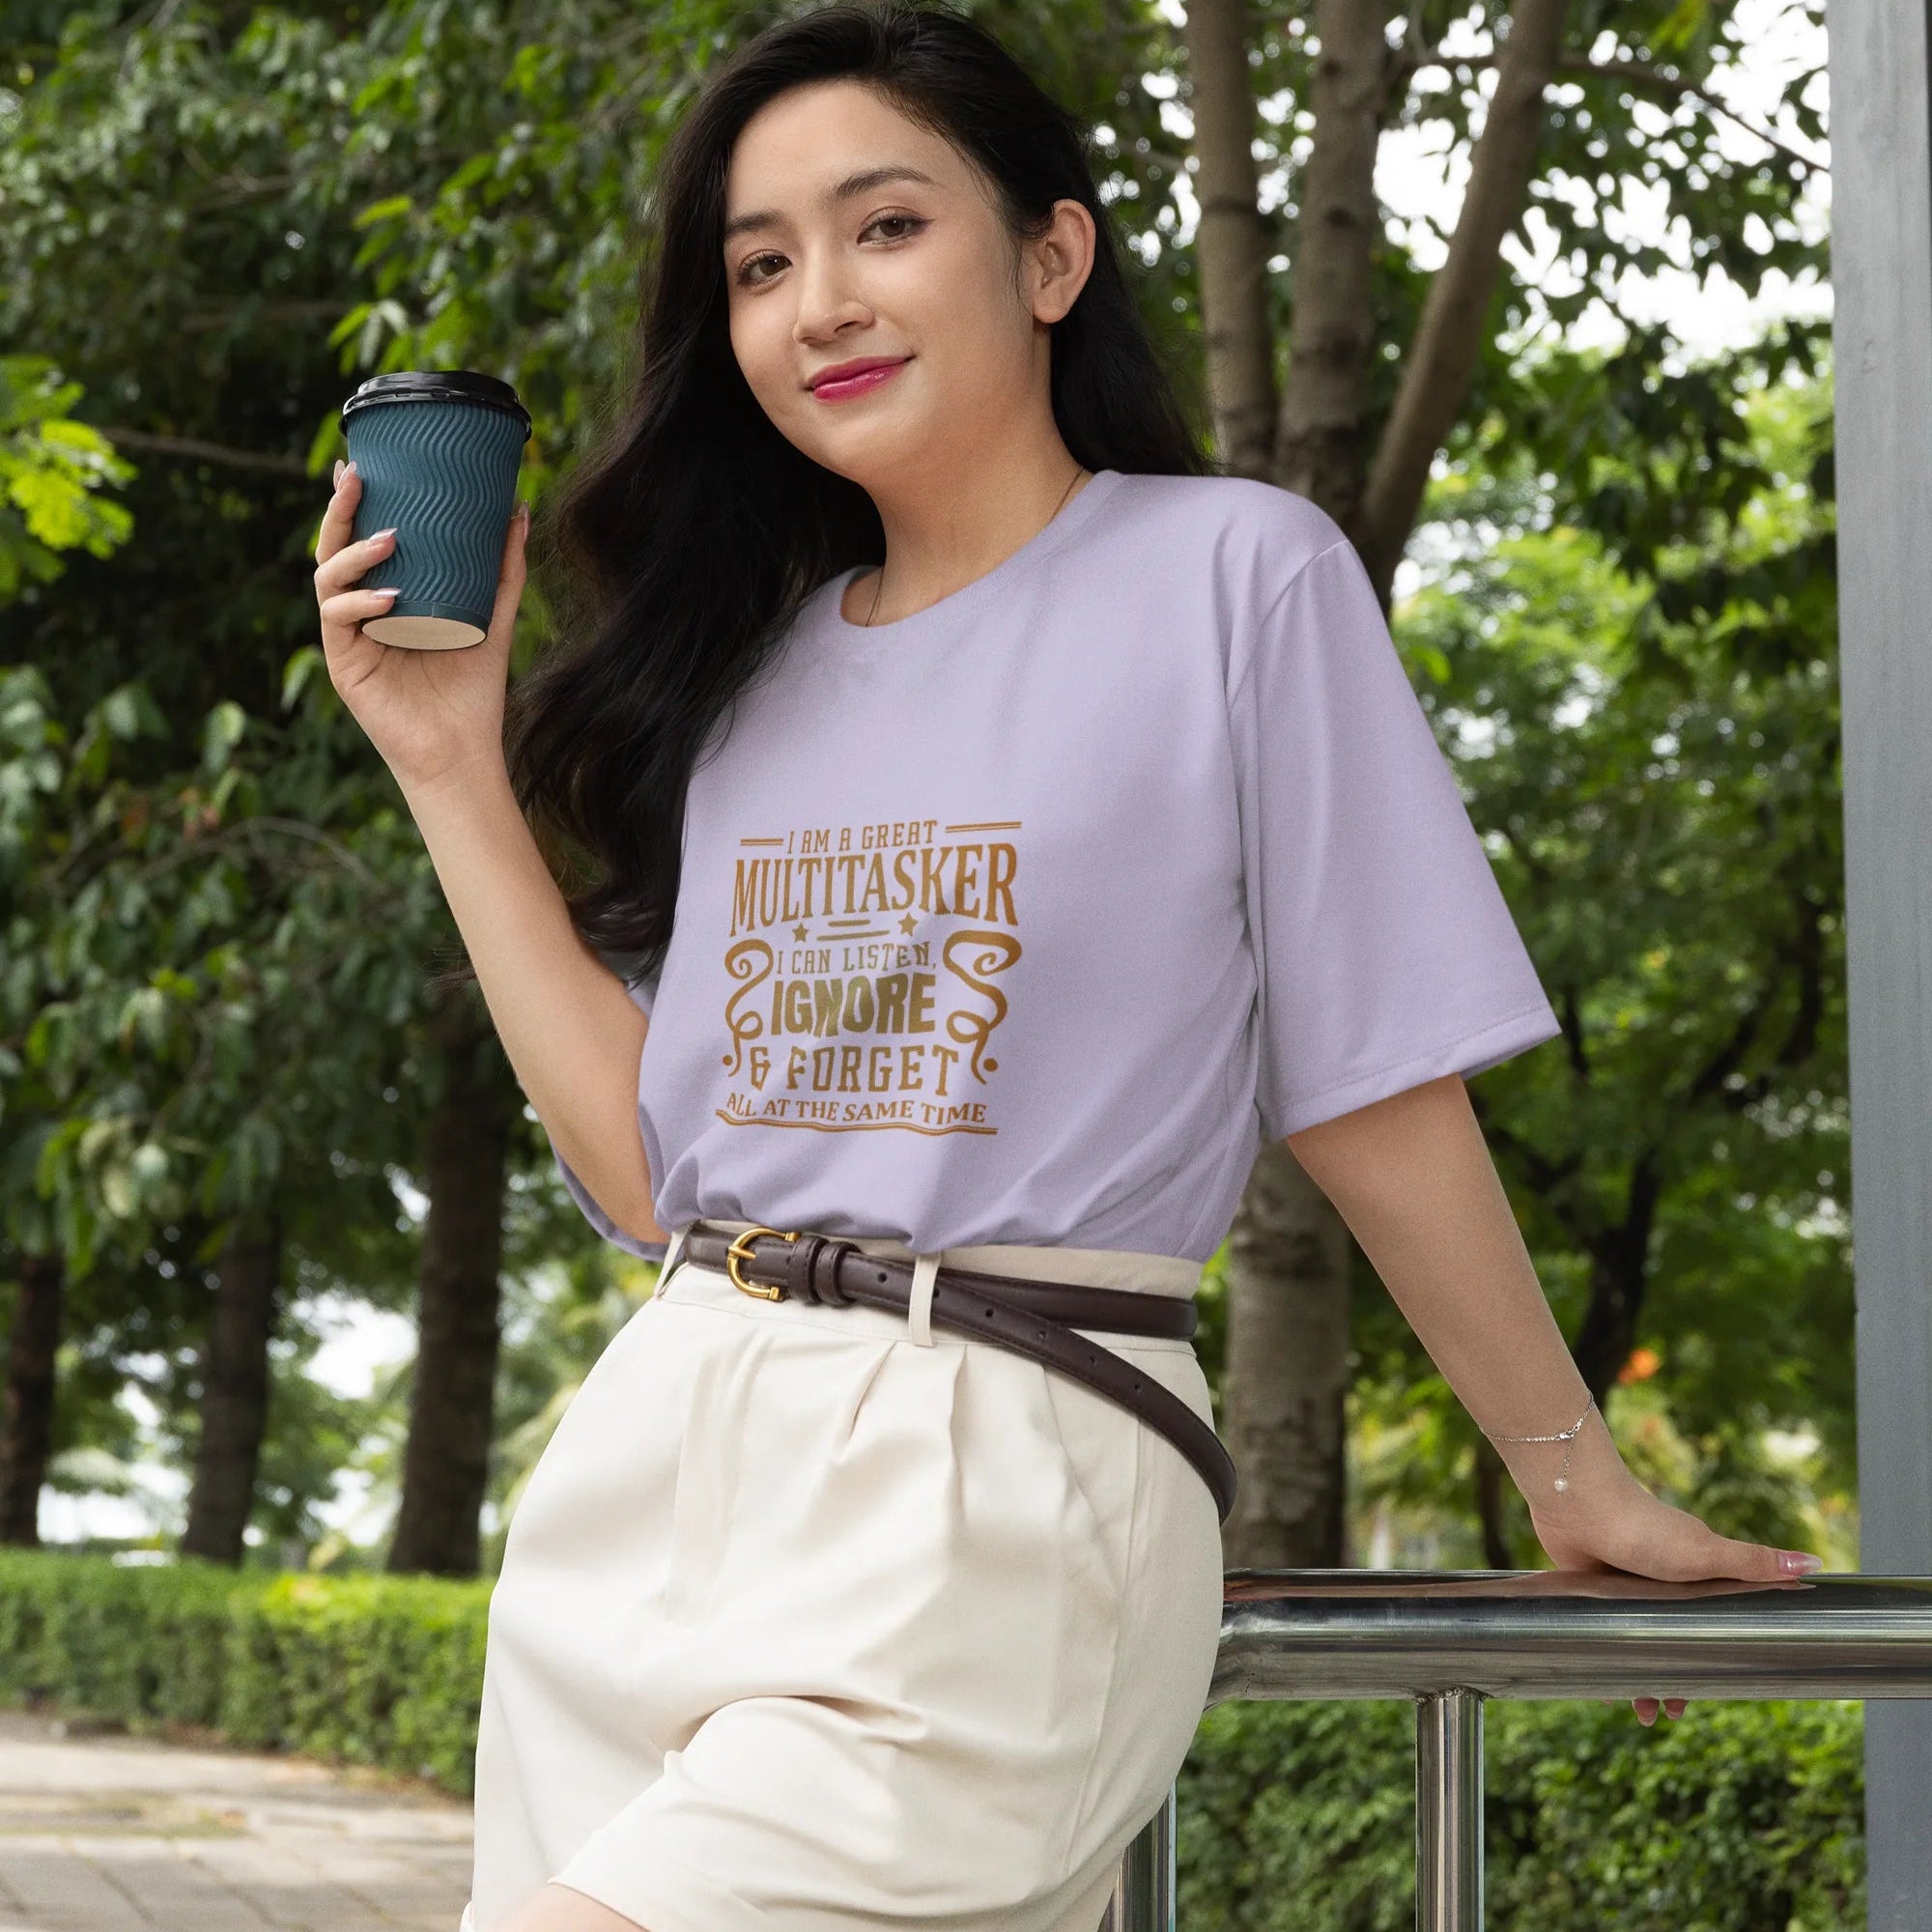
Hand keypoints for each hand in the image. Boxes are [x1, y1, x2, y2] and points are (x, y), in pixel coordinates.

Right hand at [312, 458, 528, 795]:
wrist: (463, 753)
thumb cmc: (473, 691)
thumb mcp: (494, 618)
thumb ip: (503, 568)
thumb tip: (517, 509)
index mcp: (388, 597)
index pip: (362, 540)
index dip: (354, 503)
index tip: (359, 463)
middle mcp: (361, 612)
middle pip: (333, 549)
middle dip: (339, 511)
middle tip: (354, 477)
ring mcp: (348, 637)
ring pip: (327, 578)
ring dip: (353, 553)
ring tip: (390, 538)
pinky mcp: (344, 664)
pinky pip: (337, 619)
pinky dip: (360, 602)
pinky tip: (388, 597)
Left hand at [1510, 1402, 1824, 1726]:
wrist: (1577, 1505)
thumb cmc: (1644, 1527)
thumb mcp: (1706, 1552)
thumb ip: (1754, 1564)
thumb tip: (1814, 1563)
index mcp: (1693, 1577)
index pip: (1712, 1625)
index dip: (1715, 1657)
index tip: (1718, 1688)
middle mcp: (1660, 1584)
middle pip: (1672, 1640)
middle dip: (1674, 1677)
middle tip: (1672, 1711)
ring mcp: (1624, 1589)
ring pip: (1637, 1643)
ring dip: (1639, 1677)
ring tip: (1639, 1714)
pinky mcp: (1592, 1591)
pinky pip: (1602, 1633)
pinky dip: (1604, 1658)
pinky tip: (1599, 1686)